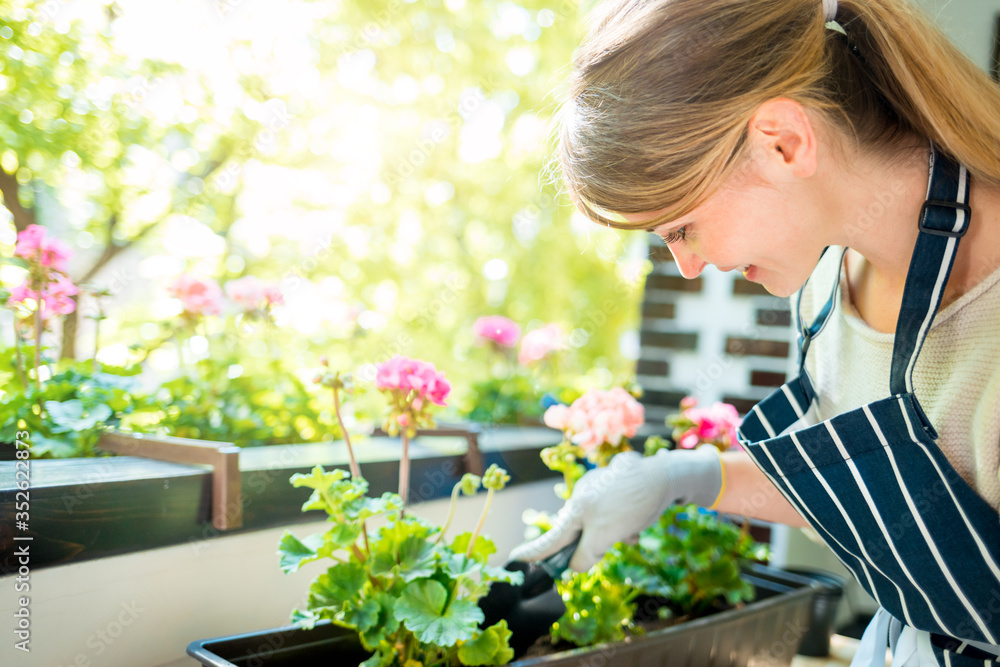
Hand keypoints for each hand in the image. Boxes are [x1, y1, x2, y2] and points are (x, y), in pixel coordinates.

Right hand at [508, 445, 722, 570]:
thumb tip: (575, 565)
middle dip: (596, 544)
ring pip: (598, 523)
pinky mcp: (614, 483)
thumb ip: (586, 554)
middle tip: (617, 540)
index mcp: (576, 508)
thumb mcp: (605, 536)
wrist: (664, 475)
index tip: (515, 559)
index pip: (552, 538)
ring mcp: (598, 487)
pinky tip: (638, 520)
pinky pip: (611, 511)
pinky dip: (622, 521)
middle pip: (579, 532)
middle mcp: (582, 495)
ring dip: (614, 533)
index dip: (535, 553)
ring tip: (633, 531)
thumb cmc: (631, 506)